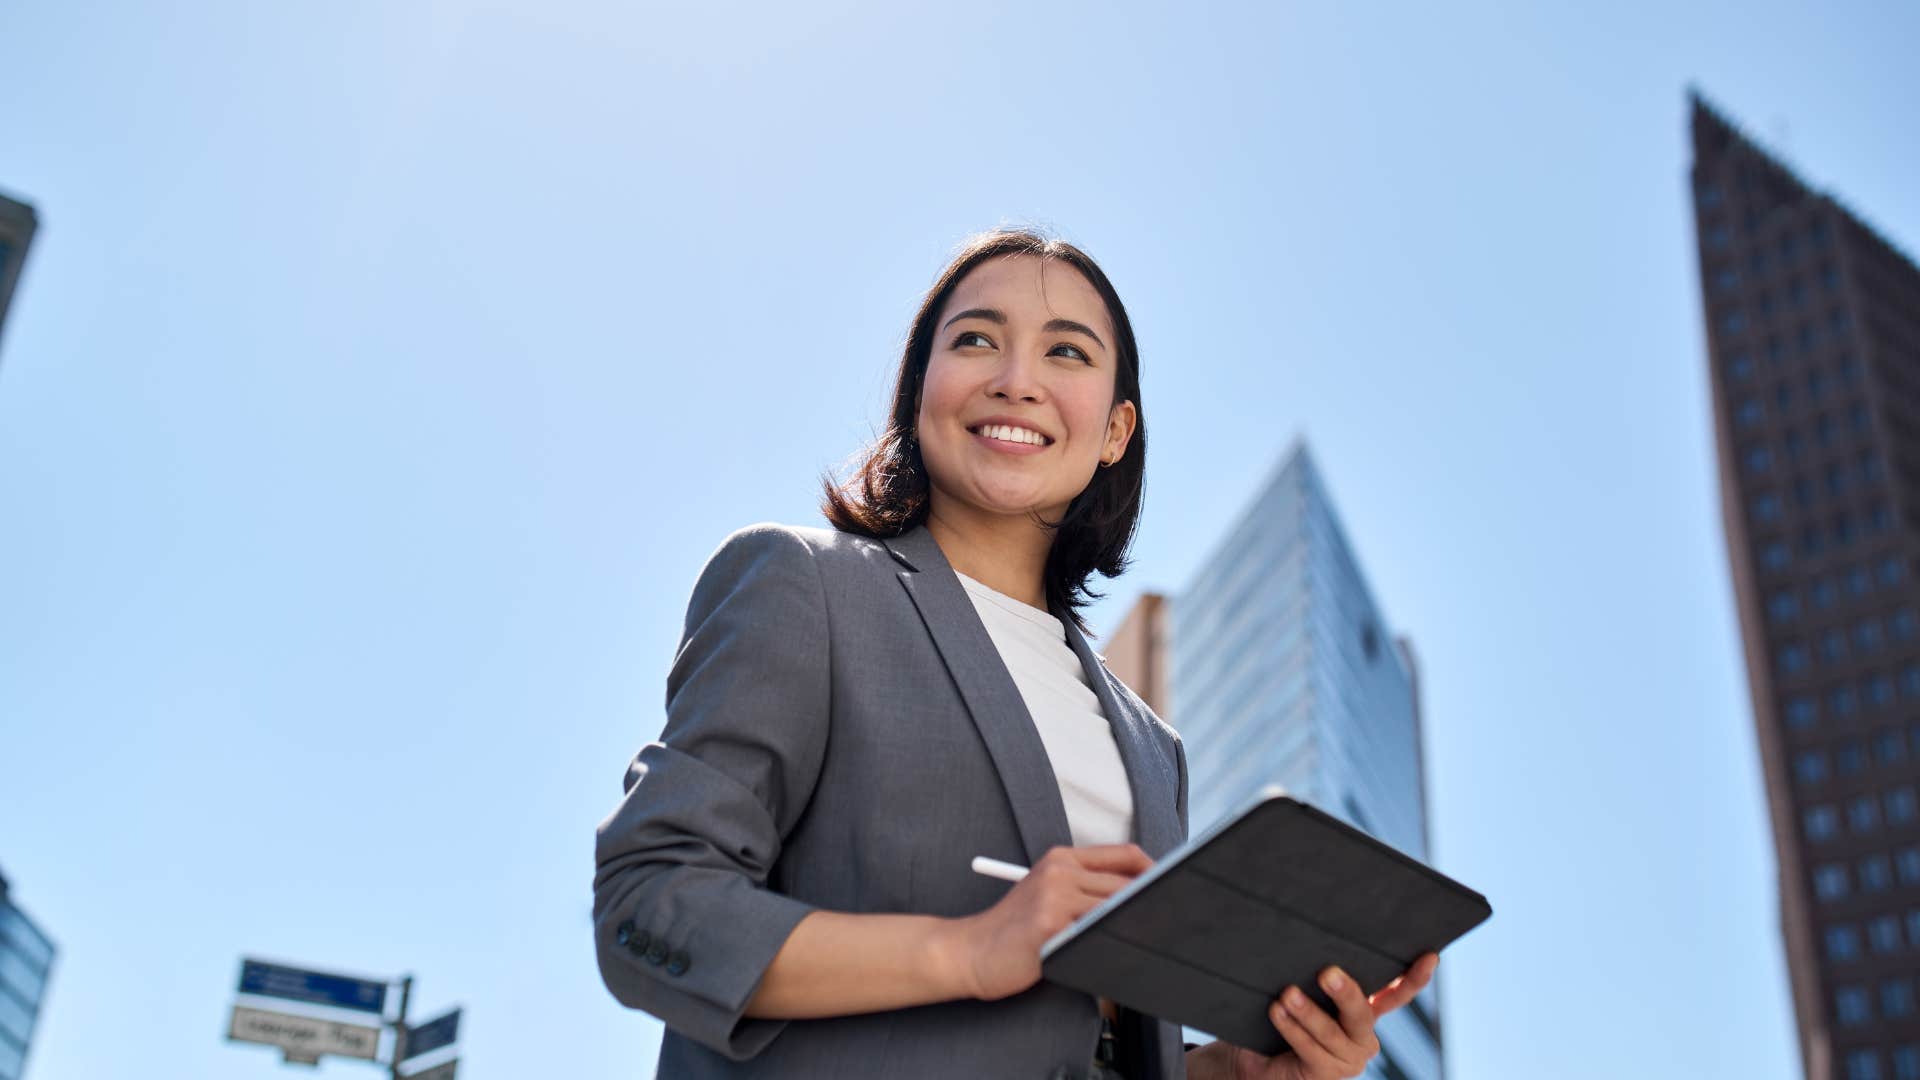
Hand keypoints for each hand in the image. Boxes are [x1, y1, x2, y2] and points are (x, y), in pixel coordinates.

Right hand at [947, 844, 1152, 1001]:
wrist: (971, 951)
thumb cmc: (1014, 930)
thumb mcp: (1048, 895)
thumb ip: (1087, 889)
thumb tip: (1143, 898)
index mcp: (1062, 858)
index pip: (1126, 855)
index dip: (1157, 871)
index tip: (1171, 892)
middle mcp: (1060, 870)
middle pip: (1128, 883)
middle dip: (1154, 904)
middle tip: (1175, 923)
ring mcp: (1055, 896)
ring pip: (1116, 908)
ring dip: (1137, 926)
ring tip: (1155, 941)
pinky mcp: (1050, 925)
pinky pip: (1096, 934)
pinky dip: (1113, 945)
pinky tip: (1124, 956)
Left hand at [1193, 952, 1438, 1079]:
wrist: (1258, 1056)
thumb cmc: (1281, 1012)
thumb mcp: (1302, 986)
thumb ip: (1315, 971)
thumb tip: (1311, 931)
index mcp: (1364, 1012)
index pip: (1396, 995)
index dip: (1414, 978)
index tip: (1430, 956)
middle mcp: (1362, 1037)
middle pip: (1362, 1014)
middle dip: (1346, 993)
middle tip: (1327, 973)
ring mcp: (1347, 1060)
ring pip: (1331, 1033)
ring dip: (1307, 1012)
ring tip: (1287, 994)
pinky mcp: (1325, 1075)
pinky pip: (1311, 1050)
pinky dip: (1292, 1029)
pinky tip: (1277, 1012)